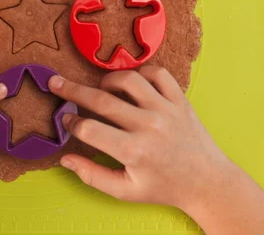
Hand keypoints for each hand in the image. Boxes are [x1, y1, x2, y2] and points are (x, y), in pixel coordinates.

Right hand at [48, 66, 227, 209]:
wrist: (207, 182)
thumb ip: (92, 175)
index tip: (65, 118)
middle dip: (73, 90)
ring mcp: (166, 110)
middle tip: (56, 83)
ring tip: (100, 88)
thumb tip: (64, 159)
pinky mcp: (180, 100)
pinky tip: (132, 83)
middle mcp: (149, 126)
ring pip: (128, 80)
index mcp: (134, 151)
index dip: (71, 122)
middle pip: (102, 100)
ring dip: (107, 80)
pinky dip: (140, 72)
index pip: (89, 129)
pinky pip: (157, 73)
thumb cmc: (163, 187)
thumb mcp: (125, 190)